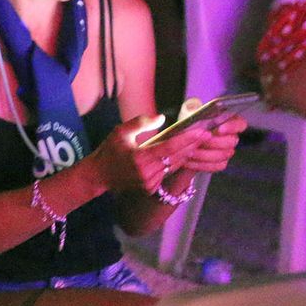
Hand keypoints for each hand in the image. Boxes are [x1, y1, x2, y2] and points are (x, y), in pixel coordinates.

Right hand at [89, 113, 206, 195]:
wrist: (99, 175)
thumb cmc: (108, 151)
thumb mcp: (120, 132)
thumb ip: (141, 123)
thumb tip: (162, 118)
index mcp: (140, 158)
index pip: (169, 147)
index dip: (187, 139)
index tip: (202, 132)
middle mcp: (147, 172)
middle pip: (176, 157)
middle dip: (192, 146)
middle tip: (206, 135)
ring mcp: (150, 182)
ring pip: (173, 165)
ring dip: (186, 154)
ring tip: (198, 142)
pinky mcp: (151, 187)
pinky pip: (167, 172)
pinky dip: (174, 162)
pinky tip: (181, 154)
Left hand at [177, 115, 244, 173]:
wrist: (180, 142)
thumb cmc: (187, 124)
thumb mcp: (188, 113)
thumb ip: (193, 109)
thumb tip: (195, 108)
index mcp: (227, 121)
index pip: (239, 123)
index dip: (233, 126)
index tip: (221, 129)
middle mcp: (229, 136)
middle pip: (232, 141)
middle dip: (214, 142)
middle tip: (200, 142)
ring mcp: (226, 150)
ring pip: (224, 155)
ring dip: (205, 154)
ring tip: (189, 152)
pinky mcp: (219, 162)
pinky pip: (217, 165)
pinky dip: (202, 164)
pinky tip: (189, 161)